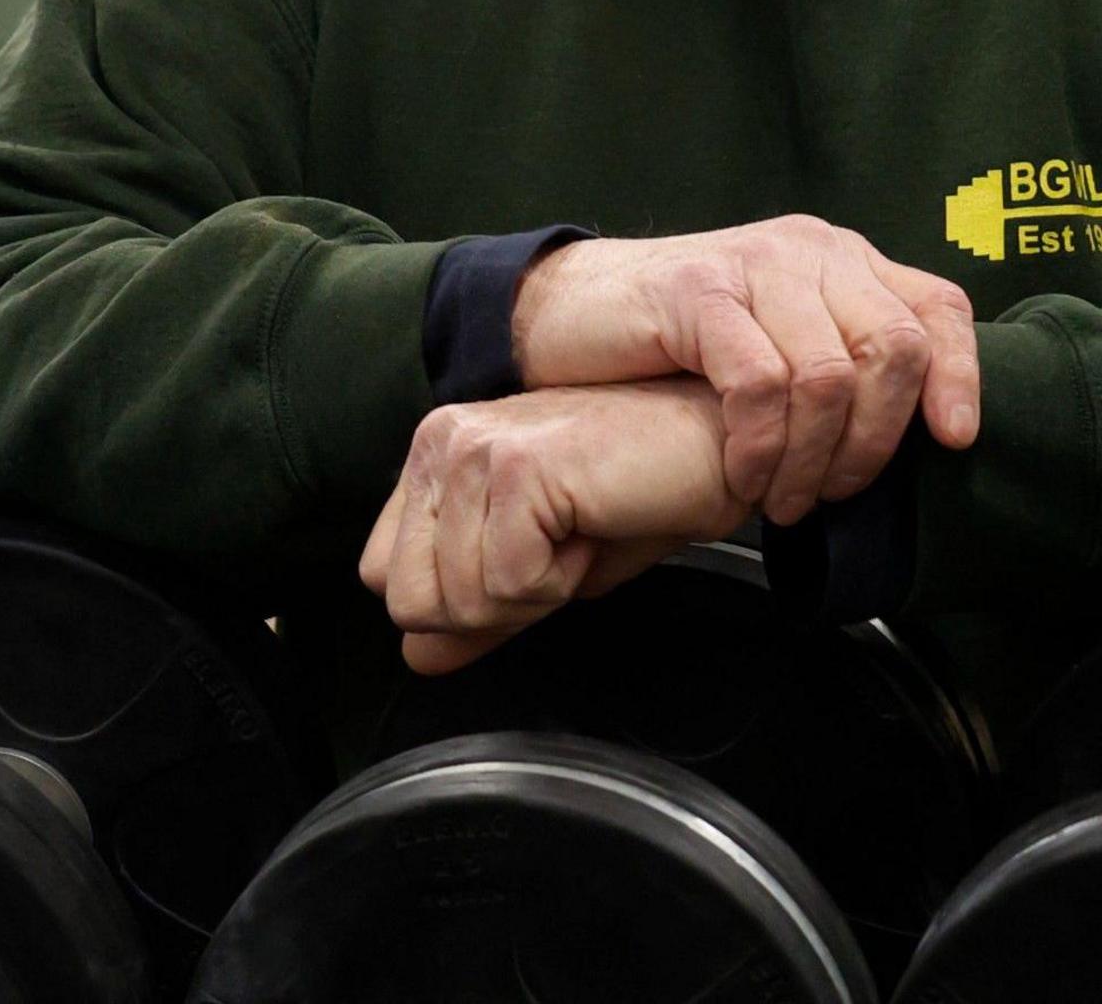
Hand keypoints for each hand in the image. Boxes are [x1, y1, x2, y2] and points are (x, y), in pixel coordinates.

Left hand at [360, 381, 748, 674]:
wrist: (717, 451)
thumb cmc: (645, 492)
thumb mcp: (547, 565)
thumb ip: (477, 609)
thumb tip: (416, 660)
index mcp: (438, 458)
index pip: (384, 577)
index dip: (460, 602)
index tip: (528, 562)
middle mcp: (442, 443)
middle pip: (409, 601)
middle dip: (491, 607)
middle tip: (556, 552)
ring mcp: (474, 450)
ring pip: (458, 601)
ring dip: (534, 592)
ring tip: (579, 532)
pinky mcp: (517, 467)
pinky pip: (509, 584)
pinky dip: (560, 581)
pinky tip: (592, 527)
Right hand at [511, 217, 979, 524]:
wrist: (570, 311)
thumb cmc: (681, 348)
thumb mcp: (778, 344)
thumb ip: (841, 365)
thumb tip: (913, 442)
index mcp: (845, 262)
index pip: (939, 309)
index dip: (960, 377)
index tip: (953, 442)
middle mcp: (813, 251)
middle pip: (895, 348)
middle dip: (875, 441)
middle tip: (832, 495)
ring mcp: (757, 265)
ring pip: (830, 376)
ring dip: (812, 459)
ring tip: (782, 502)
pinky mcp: (701, 291)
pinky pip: (761, 384)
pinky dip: (760, 447)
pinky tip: (743, 478)